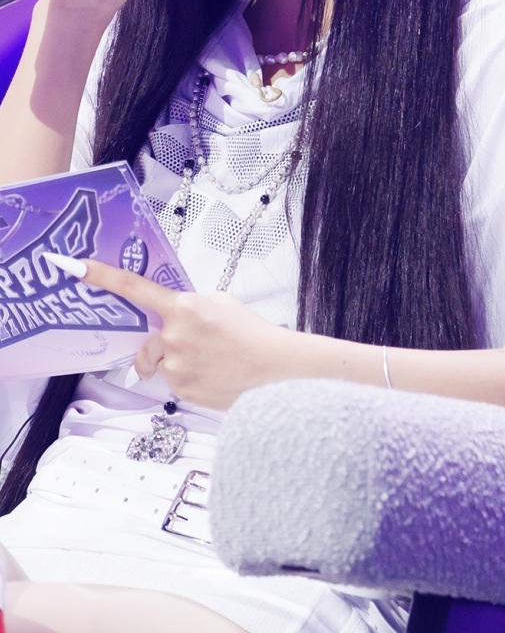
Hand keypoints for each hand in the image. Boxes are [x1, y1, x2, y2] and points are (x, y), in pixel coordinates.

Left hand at [76, 258, 299, 410]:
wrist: (278, 371)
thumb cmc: (257, 336)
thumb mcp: (225, 304)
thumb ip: (192, 306)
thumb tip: (177, 316)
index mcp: (185, 307)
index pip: (133, 288)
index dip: (100, 276)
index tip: (74, 266)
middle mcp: (173, 335)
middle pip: (151, 338)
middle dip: (166, 342)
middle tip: (201, 345)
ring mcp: (173, 364)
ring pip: (161, 362)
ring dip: (179, 361)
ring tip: (214, 362)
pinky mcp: (178, 388)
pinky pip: (172, 381)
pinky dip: (189, 378)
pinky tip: (214, 376)